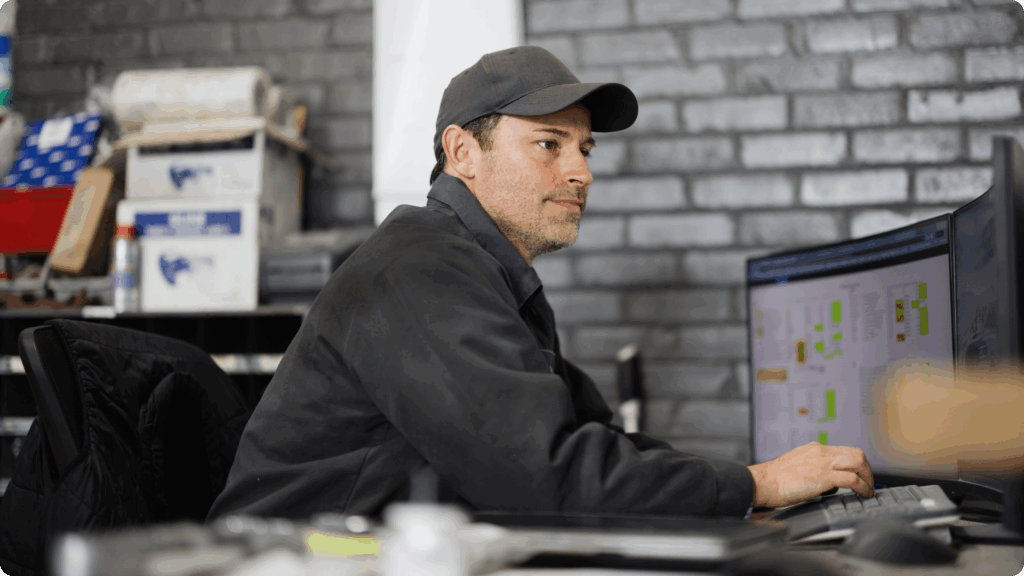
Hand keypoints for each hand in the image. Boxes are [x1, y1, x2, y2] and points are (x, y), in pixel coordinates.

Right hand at [747, 442, 872, 507]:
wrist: (762, 481)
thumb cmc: (774, 480)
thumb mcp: (796, 467)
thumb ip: (813, 469)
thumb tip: (828, 482)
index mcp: (814, 449)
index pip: (845, 451)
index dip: (857, 465)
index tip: (860, 476)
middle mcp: (820, 452)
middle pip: (857, 454)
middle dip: (867, 470)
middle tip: (868, 484)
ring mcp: (823, 463)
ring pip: (858, 462)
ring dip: (868, 478)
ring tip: (868, 491)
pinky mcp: (823, 476)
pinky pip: (853, 479)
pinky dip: (863, 487)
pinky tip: (863, 495)